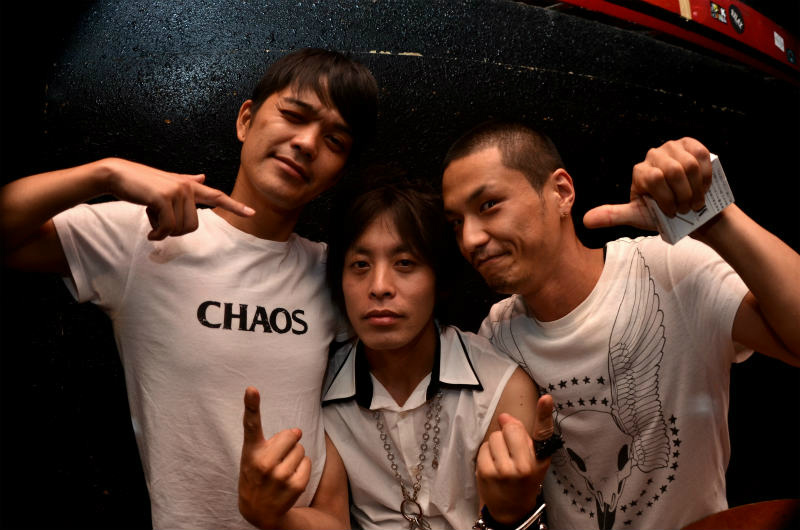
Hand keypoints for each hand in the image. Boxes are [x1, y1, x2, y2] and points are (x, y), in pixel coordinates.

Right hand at [102, 157, 254, 239]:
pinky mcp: (163, 198)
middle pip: (193, 225)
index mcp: (190, 185)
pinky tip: (150, 231)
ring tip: (152, 219)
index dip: (235, 205)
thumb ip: (187, 182)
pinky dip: (158, 234)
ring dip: (164, 232)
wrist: (118, 175)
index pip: (217, 196)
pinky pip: (168, 228)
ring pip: (180, 228)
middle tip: (159, 223)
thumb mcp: (167, 182)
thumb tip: (203, 177)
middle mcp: (187, 187)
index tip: (252, 212)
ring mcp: (176, 192)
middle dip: (176, 231)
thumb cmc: (142, 183)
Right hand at [238, 387, 310, 528]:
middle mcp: (263, 463)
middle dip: (290, 441)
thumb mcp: (254, 456)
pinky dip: (302, 468)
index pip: (251, 424)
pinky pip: (307, 463)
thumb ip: (272, 439)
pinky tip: (290, 479)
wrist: (258, 511)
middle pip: (291, 434)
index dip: (252, 405)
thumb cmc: (257, 476)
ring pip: (301, 449)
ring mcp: (279, 476)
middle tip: (279, 456)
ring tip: (282, 470)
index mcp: (251, 451)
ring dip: (296, 456)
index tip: (252, 389)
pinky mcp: (295, 486)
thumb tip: (298, 431)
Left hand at [477, 395, 554, 523]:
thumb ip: (524, 437)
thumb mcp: (534, 461)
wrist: (511, 509)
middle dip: (507, 434)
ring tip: (502, 460)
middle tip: (511, 451)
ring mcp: (503, 470)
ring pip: (494, 437)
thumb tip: (504, 416)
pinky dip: (486, 454)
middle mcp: (523, 466)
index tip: (546, 398)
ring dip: (495, 445)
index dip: (545, 413)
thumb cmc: (525, 480)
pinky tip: (492, 465)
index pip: (543, 433)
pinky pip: (483, 448)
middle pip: (509, 428)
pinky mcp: (486, 473)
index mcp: (538, 460)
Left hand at [583, 137, 711, 229]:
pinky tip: (704, 185)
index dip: (668, 199)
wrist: (689, 209)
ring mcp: (672, 147)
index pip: (655, 179)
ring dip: (697, 188)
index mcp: (639, 171)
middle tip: (686, 208)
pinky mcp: (691, 145)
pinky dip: (707, 175)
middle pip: (674, 171)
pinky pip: (702, 156)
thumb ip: (613, 216)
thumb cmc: (662, 213)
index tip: (672, 212)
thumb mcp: (637, 217)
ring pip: (690, 166)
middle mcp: (653, 155)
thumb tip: (586, 220)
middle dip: (684, 195)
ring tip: (695, 200)